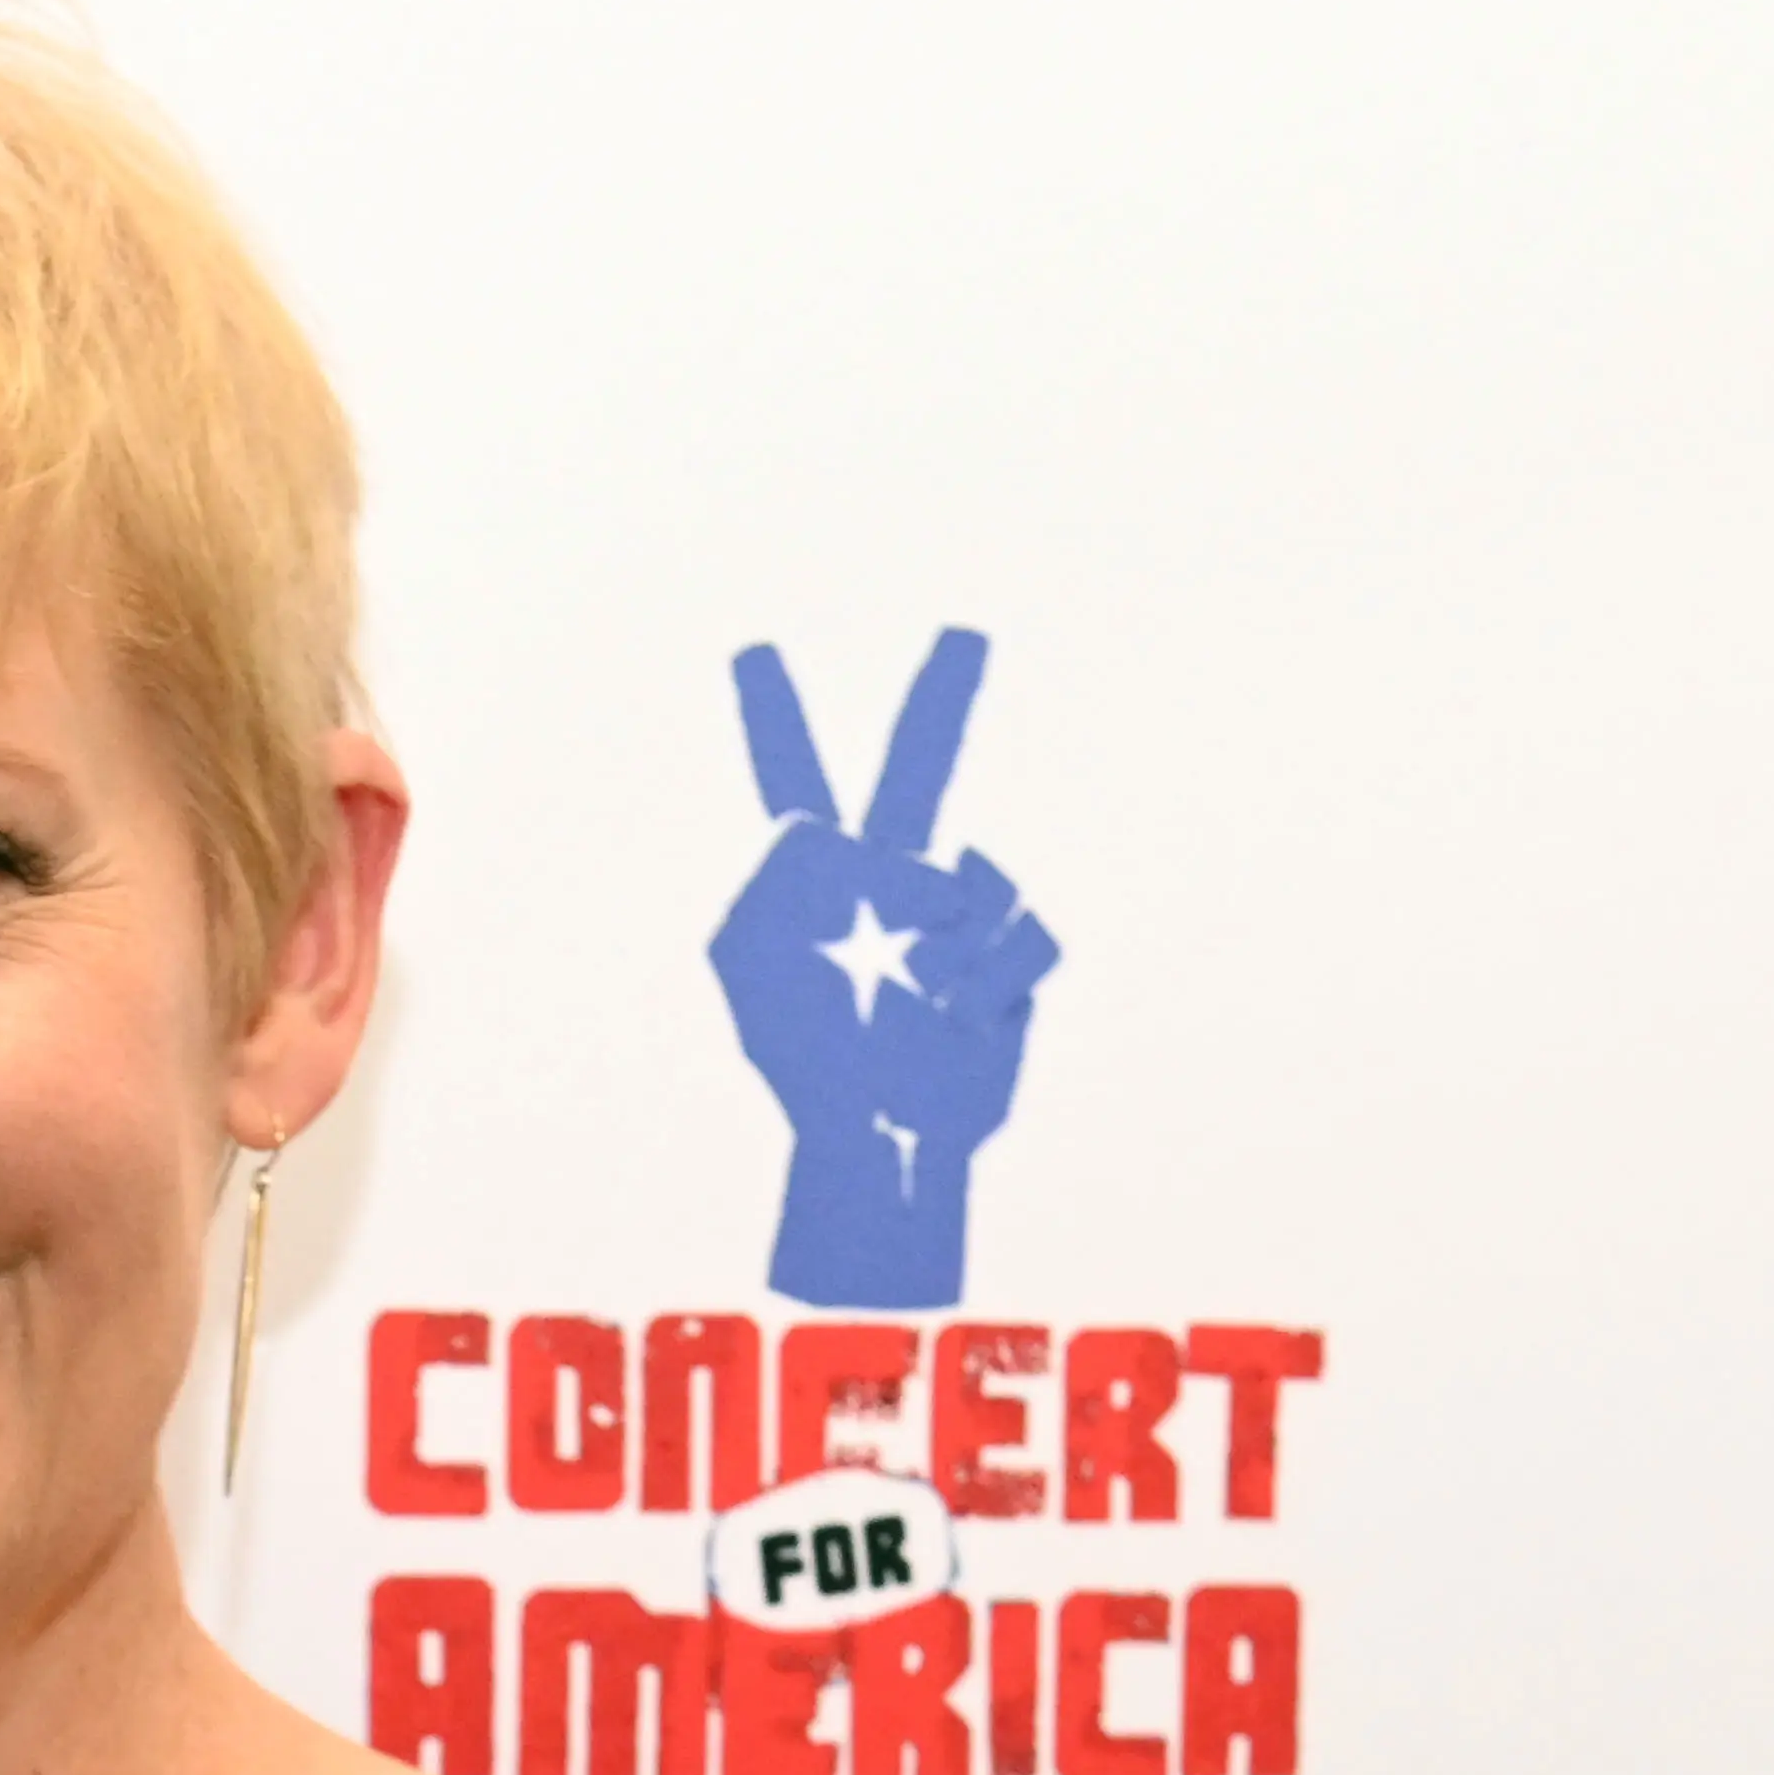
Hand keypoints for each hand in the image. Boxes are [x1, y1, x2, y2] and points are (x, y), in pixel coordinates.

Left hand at [711, 629, 1058, 1312]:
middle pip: (916, 771)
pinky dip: (988, 975)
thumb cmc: (804, 1060)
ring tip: (918, 999)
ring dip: (947, 935)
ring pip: (978, 874)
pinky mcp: (1008, 969)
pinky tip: (960, 1018)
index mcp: (808, 884)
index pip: (790, 782)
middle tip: (963, 632)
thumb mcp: (753, 952)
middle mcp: (885, 888)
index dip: (773, 720)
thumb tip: (863, 832)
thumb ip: (783, 859)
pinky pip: (1021, 932)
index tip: (752, 654)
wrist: (875, 1142)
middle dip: (942, 700)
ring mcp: (952, 924)